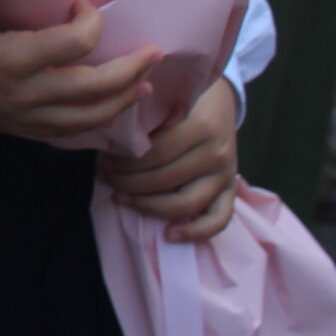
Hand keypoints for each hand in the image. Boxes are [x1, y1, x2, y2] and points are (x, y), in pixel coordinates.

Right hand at [0, 0, 159, 142]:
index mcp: (9, 61)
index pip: (72, 45)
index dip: (89, 22)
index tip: (82, 3)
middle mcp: (25, 93)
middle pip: (94, 88)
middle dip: (130, 70)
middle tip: (154, 52)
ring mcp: (27, 116)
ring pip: (90, 117)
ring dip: (123, 100)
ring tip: (144, 83)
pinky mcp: (24, 128)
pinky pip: (73, 133)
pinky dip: (100, 124)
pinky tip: (114, 111)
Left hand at [102, 78, 240, 242]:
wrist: (221, 100)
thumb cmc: (184, 101)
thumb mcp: (167, 102)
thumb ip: (146, 120)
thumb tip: (107, 142)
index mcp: (201, 127)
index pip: (156, 154)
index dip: (125, 162)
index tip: (103, 161)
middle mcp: (216, 153)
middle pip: (165, 179)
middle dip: (128, 182)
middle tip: (105, 177)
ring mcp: (226, 175)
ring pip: (186, 203)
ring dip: (148, 205)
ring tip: (121, 198)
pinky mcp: (231, 190)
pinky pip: (219, 220)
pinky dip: (196, 232)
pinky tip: (169, 235)